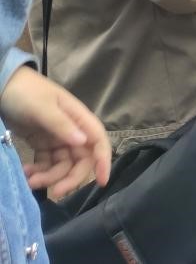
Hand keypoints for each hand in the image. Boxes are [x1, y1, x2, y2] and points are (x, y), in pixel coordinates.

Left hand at [0, 67, 110, 199]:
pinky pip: (46, 164)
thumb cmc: (26, 92)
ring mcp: (56, 138)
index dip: (103, 160)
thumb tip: (84, 142)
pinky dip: (38, 172)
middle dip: (69, 177)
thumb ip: (62, 125)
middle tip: (54, 192)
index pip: (98, 140)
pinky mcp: (42, 144)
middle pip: (81, 159)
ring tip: (30, 180)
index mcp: (78, 118)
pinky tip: (25, 173)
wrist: (2, 86)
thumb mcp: (42, 107)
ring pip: (62, 165)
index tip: (101, 182)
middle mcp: (72, 130)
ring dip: (49, 177)